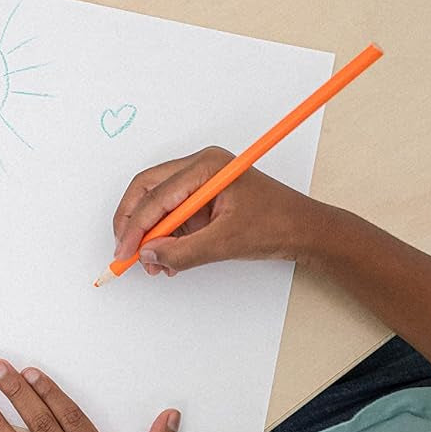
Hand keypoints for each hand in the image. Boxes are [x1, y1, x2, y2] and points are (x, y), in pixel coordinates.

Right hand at [112, 146, 325, 275]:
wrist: (305, 230)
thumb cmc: (277, 225)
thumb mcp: (226, 243)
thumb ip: (183, 251)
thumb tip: (149, 256)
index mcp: (206, 166)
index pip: (156, 194)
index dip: (136, 226)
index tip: (125, 252)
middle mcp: (199, 168)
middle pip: (147, 190)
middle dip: (133, 224)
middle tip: (126, 253)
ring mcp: (199, 182)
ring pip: (156, 205)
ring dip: (150, 236)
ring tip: (155, 265)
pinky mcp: (201, 200)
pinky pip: (172, 216)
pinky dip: (165, 239)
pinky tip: (169, 260)